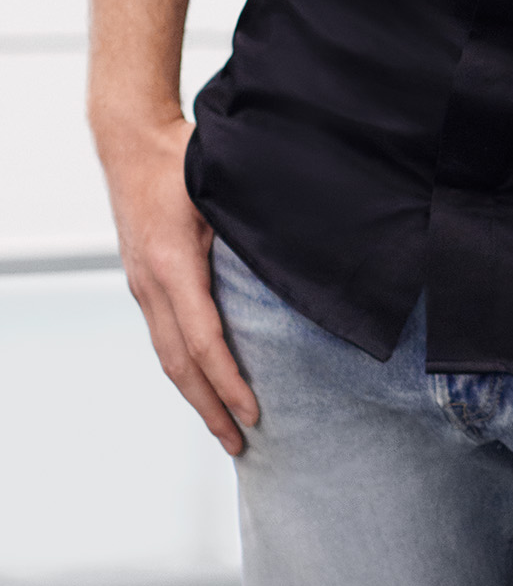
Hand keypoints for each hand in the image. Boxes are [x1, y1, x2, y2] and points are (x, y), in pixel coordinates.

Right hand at [96, 111, 258, 454]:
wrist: (132, 140)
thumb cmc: (186, 157)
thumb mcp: (226, 188)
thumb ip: (254, 228)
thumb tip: (307, 256)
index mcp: (173, 267)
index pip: (204, 342)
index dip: (230, 383)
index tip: (255, 414)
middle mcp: (151, 284)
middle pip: (180, 365)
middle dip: (210, 409)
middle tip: (241, 446)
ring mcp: (142, 286)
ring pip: (168, 356)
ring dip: (195, 395)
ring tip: (223, 428)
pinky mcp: (144, 282)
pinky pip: (164, 336)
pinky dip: (185, 368)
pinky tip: (204, 383)